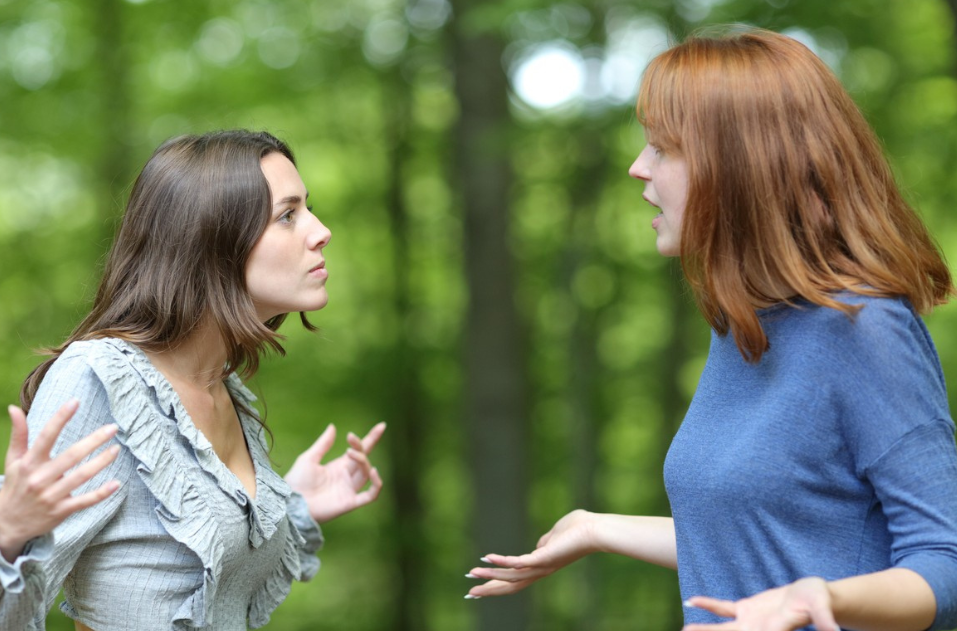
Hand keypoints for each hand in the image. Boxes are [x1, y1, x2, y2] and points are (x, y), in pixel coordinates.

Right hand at [0, 400, 120, 561]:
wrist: (7, 523)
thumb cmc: (16, 485)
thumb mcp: (13, 460)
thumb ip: (19, 434)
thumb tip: (13, 408)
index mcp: (29, 463)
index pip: (45, 436)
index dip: (60, 418)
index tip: (75, 401)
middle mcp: (40, 478)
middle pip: (71, 456)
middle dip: (93, 441)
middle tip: (113, 427)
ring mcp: (51, 496)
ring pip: (80, 477)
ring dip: (101, 462)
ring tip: (117, 449)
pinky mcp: (61, 511)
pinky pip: (84, 501)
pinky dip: (101, 493)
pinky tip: (117, 483)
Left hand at [284, 422, 384, 522]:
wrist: (291, 502)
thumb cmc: (297, 482)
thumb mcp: (309, 458)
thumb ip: (323, 444)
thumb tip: (333, 426)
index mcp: (339, 466)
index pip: (361, 450)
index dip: (372, 438)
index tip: (382, 426)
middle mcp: (347, 477)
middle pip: (364, 459)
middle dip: (362, 447)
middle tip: (351, 439)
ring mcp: (349, 489)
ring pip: (366, 473)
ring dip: (363, 460)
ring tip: (350, 452)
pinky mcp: (350, 502)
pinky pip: (371, 495)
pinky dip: (376, 484)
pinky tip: (373, 471)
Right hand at [465, 509, 599, 598]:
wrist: (596, 530)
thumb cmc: (580, 528)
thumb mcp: (557, 535)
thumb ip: (546, 542)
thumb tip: (540, 544)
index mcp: (542, 565)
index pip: (516, 578)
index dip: (498, 582)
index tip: (480, 586)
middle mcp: (541, 570)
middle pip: (511, 585)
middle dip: (489, 589)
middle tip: (469, 593)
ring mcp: (542, 565)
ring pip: (511, 577)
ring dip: (490, 576)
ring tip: (471, 574)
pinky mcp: (543, 558)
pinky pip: (518, 562)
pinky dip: (501, 561)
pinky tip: (486, 557)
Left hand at [683, 577, 837, 630]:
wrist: (812, 596)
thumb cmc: (819, 599)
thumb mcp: (822, 605)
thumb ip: (825, 619)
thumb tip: (835, 630)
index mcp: (774, 629)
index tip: (720, 630)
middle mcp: (758, 630)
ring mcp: (750, 621)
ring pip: (722, 628)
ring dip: (704, 629)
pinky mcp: (746, 610)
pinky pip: (723, 608)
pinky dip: (708, 605)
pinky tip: (690, 601)